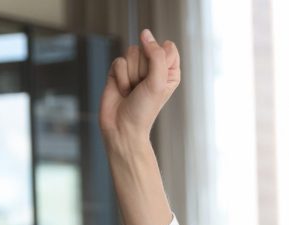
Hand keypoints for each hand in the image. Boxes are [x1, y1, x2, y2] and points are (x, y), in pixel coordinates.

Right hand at [99, 28, 179, 154]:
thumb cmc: (144, 110)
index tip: (156, 77)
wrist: (122, 127)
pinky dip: (120, 77)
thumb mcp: (157, 82)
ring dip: (131, 74)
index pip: (168, 47)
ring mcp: (136, 69)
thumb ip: (156, 55)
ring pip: (131, 51)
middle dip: (142, 69)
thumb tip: (145, 33)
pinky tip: (123, 91)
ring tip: (132, 90)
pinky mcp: (119, 71)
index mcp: (170, 71)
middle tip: (142, 87)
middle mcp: (154, 68)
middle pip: (147, 47)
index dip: (159, 59)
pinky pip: (118, 60)